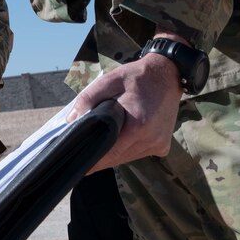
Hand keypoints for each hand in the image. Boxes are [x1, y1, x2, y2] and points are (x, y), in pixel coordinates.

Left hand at [67, 35, 185, 172]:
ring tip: (98, 145)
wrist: (168, 74)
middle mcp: (151, 140)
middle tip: (80, 157)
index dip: (92, 160)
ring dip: (113, 154)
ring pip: (127, 158)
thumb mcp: (109, 80)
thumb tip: (71, 119)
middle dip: (99, 158)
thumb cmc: (136, 77)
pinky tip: (119, 138)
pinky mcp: (163, 146)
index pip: (109, 152)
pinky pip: (138, 154)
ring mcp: (159, 145)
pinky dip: (126, 150)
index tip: (77, 165)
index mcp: (138, 125)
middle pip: (117, 159)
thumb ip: (88, 98)